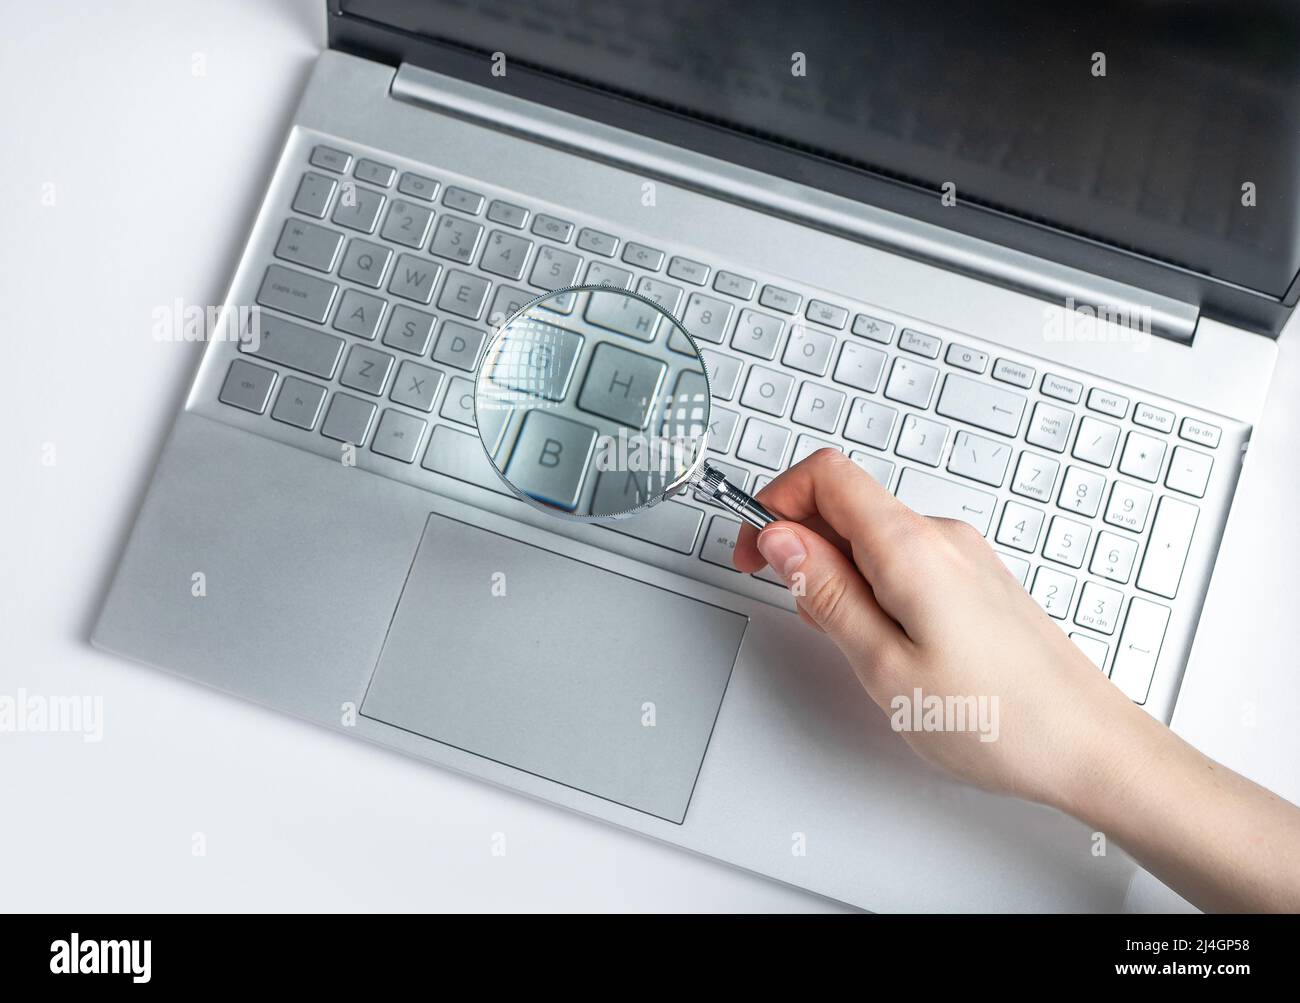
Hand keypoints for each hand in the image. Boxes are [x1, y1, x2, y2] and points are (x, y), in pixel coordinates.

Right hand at [733, 448, 1145, 808]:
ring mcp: (963, 555)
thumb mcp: (883, 666)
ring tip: (851, 641)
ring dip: (838, 572)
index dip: (776, 503)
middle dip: (802, 545)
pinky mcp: (975, 579)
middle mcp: (941, 536)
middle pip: (845, 501)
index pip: (825, 475)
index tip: (756, 550)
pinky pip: (904, 558)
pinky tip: (885, 641)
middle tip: (797, 607)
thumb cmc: (999, 720)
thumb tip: (781, 541)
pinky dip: (874, 585)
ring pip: (872, 534)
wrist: (1089, 746)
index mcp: (912, 547)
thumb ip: (826, 594)